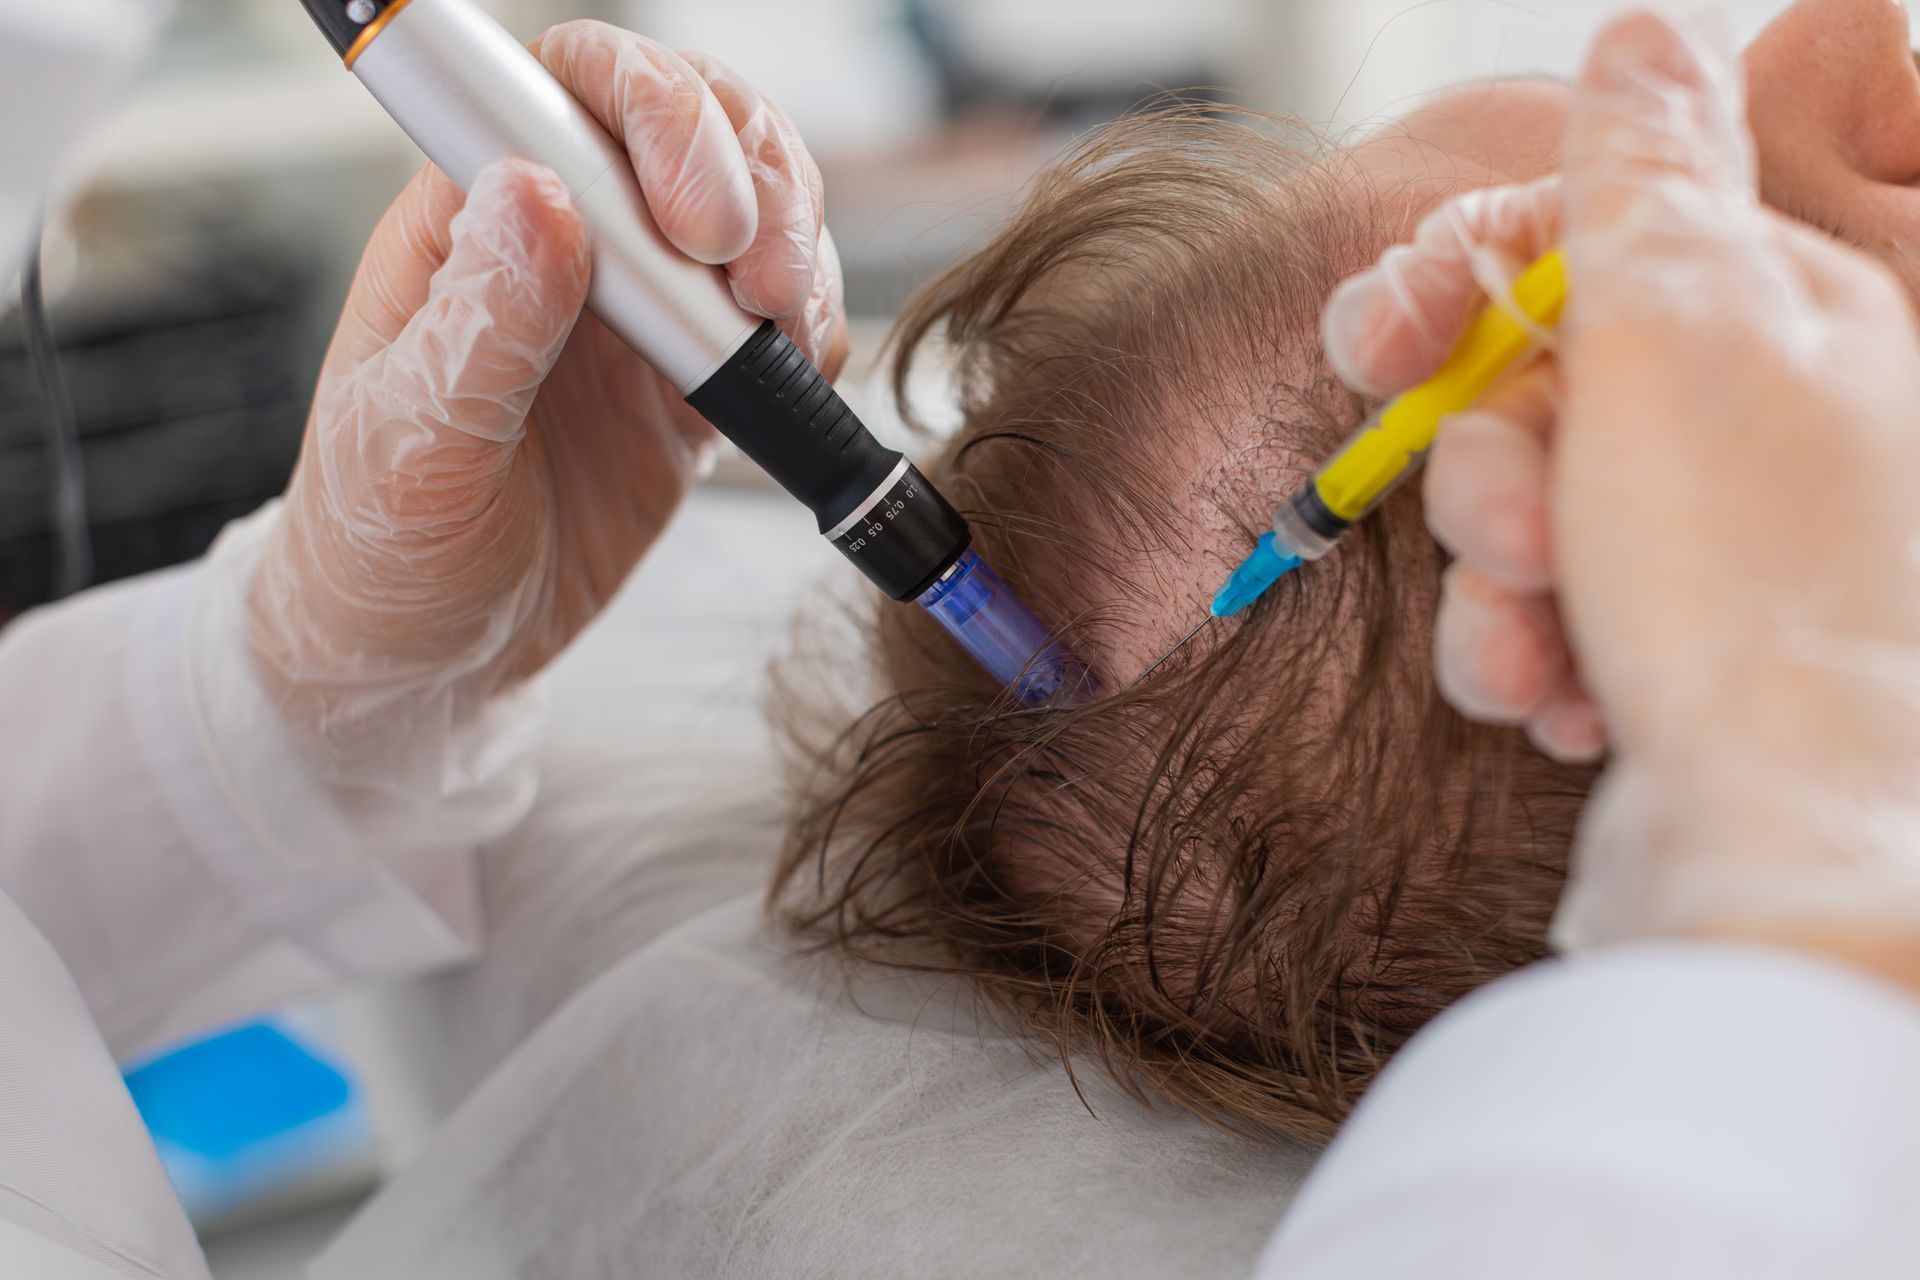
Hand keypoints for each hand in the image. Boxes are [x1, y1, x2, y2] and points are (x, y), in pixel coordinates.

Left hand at [247, 22, 845, 753]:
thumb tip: (540, 196)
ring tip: (782, 325)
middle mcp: (563, 241)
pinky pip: (778, 314)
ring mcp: (637, 306)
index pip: (570, 91)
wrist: (436, 658)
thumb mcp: (414, 442)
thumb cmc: (384, 545)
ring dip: (795, 244)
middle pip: (688, 120)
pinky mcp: (692, 378)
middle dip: (750, 174)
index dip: (652, 115)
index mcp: (470, 219)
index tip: (688, 223)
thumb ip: (485, 321)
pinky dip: (811, 328)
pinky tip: (792, 369)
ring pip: (752, 202)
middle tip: (756, 280)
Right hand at [1324, 9, 1919, 976]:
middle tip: (1512, 526)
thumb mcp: (1687, 334)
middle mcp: (1763, 422)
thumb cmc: (1754, 593)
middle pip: (1538, 384)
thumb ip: (1643, 176)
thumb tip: (1641, 32)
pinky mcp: (1670, 656)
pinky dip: (1528, 656)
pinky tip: (1567, 703)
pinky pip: (1543, 617)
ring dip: (1498, 581)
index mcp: (1787, 314)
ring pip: (1525, 512)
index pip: (1583, 236)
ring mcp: (1717, 549)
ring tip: (1544, 643)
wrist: (1794, 863)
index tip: (1373, 341)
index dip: (1461, 281)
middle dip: (1484, 462)